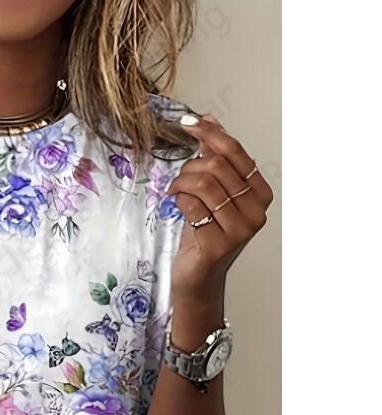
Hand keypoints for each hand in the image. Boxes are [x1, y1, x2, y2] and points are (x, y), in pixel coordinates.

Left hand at [167, 114, 273, 302]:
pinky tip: (176, 204)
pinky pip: (192, 205)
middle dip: (189, 167)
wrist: (197, 275)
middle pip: (217, 167)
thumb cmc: (204, 233)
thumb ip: (214, 159)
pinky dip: (178, 199)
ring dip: (181, 182)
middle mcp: (256, 210)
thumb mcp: (211, 192)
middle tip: (177, 179)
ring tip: (174, 191)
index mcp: (260, 193)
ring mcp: (240, 229)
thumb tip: (209, 120)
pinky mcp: (219, 244)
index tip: (188, 122)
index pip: (236, 153)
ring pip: (204, 184)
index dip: (211, 134)